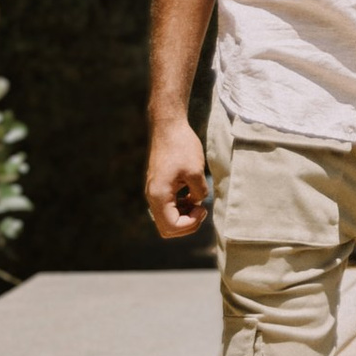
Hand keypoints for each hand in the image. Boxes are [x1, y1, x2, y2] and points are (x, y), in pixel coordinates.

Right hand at [146, 114, 208, 242]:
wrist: (168, 127)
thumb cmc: (181, 146)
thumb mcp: (196, 171)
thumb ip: (199, 192)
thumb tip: (198, 202)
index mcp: (159, 195)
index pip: (172, 227)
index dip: (190, 224)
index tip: (202, 208)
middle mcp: (152, 197)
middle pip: (167, 229)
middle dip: (187, 224)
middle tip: (201, 209)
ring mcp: (154, 192)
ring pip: (166, 220)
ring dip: (184, 217)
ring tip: (198, 202)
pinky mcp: (158, 186)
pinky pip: (167, 208)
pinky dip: (180, 208)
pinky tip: (191, 196)